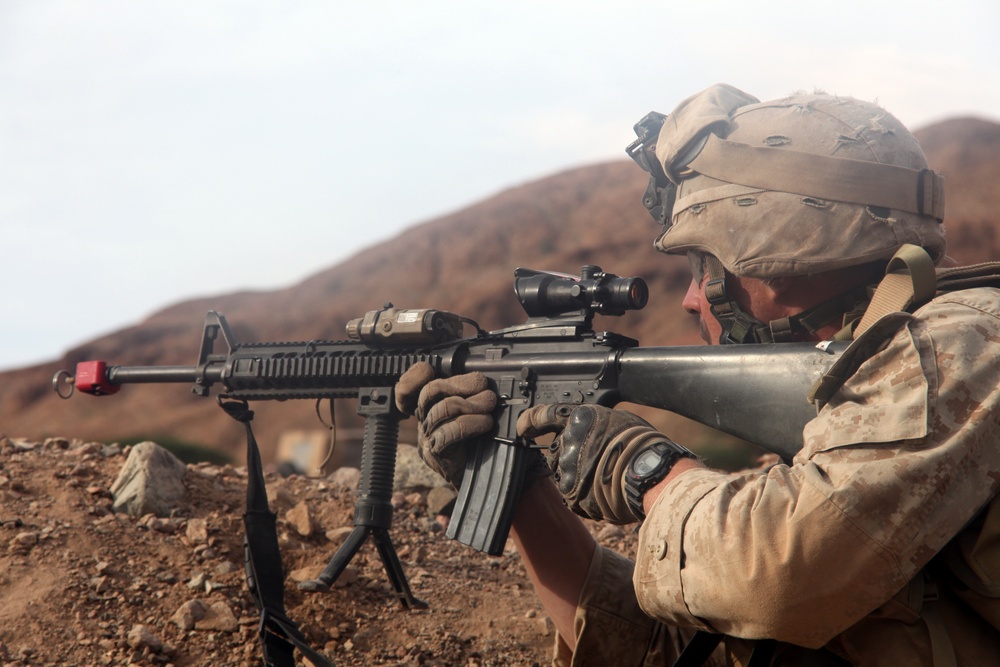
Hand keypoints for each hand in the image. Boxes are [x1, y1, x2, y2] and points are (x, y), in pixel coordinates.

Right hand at [395, 362, 496, 485]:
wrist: (477, 474)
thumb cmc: (475, 438)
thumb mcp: (471, 410)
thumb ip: (467, 393)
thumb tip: (481, 377)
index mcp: (428, 405)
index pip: (408, 386)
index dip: (414, 375)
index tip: (436, 369)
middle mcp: (423, 418)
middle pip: (430, 390)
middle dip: (460, 383)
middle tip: (484, 387)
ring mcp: (427, 436)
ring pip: (443, 408)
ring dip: (473, 403)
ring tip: (490, 404)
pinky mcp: (436, 453)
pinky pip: (450, 432)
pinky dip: (473, 423)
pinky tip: (486, 423)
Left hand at [517, 404, 671, 523]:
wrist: (650, 474)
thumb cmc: (641, 445)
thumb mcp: (619, 420)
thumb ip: (596, 424)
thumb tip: (594, 428)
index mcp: (578, 420)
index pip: (543, 416)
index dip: (530, 422)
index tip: (523, 428)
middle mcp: (567, 443)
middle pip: (557, 451)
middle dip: (570, 458)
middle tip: (596, 464)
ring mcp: (567, 469)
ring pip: (565, 475)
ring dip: (579, 478)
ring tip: (606, 479)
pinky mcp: (571, 494)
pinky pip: (573, 496)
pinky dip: (585, 496)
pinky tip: (604, 493)